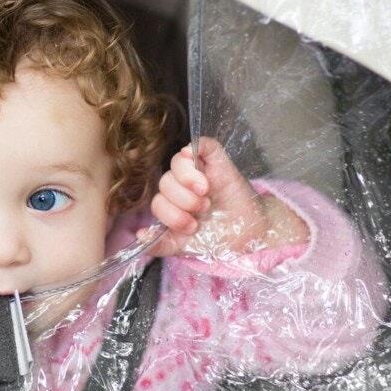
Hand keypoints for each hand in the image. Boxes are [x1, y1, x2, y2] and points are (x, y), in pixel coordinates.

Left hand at [146, 137, 308, 256]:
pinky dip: (195, 147)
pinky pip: (202, 144)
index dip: (170, 215)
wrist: (250, 234)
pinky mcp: (217, 160)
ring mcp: (199, 171)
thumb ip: (162, 244)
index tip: (191, 227)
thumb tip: (139, 236)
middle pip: (165, 182)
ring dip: (188, 181)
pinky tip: (192, 156)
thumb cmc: (218, 238)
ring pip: (178, 162)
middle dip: (181, 201)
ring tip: (206, 196)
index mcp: (173, 205)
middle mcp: (182, 186)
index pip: (158, 201)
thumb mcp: (186, 246)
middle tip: (202, 211)